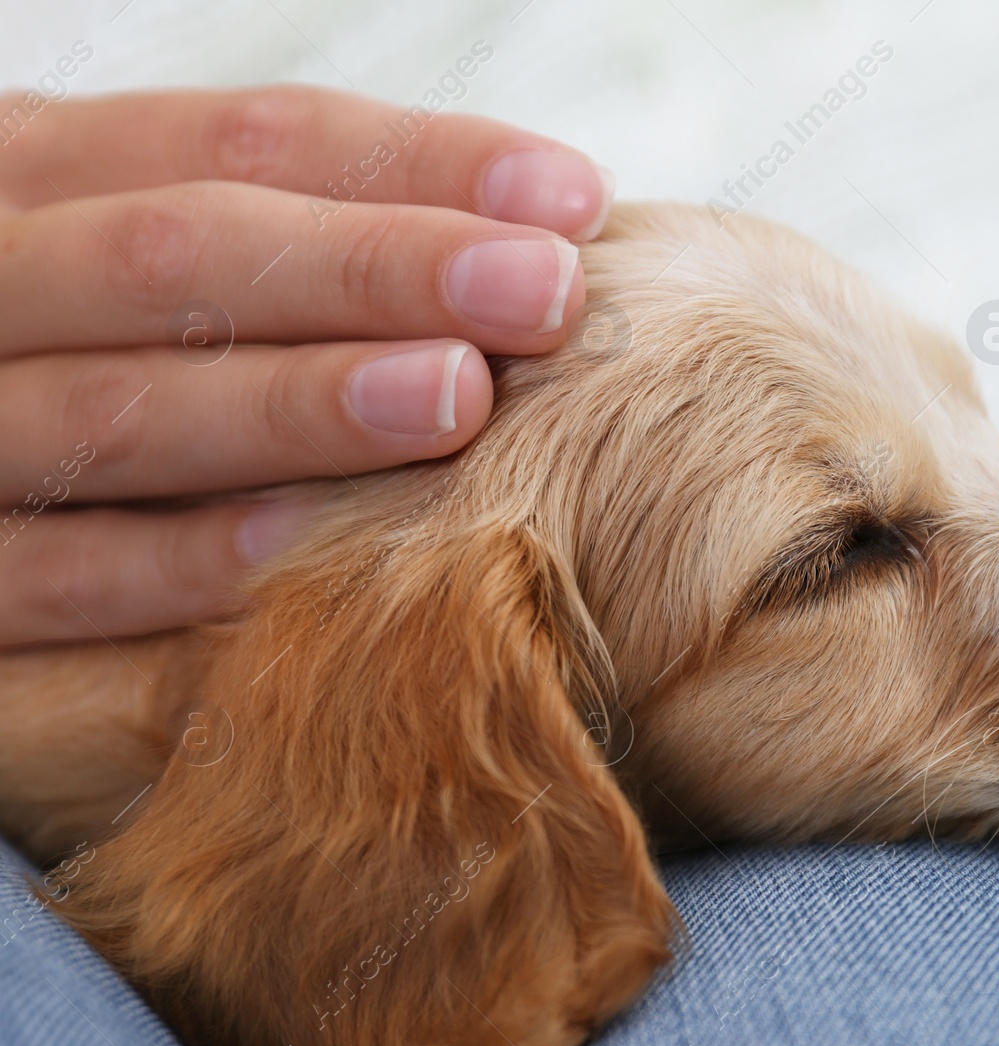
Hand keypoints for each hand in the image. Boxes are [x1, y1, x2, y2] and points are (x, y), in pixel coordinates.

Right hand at [0, 86, 613, 645]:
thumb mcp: (140, 263)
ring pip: (115, 408)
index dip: (416, 165)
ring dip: (295, 404)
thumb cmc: (84, 353)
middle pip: (177, 254)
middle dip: (377, 268)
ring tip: (455, 397)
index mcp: (42, 176)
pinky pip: (51, 575)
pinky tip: (301, 548)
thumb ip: (286, 247)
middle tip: (544, 291)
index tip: (570, 202)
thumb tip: (525, 245)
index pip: (242, 142)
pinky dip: (172, 563)